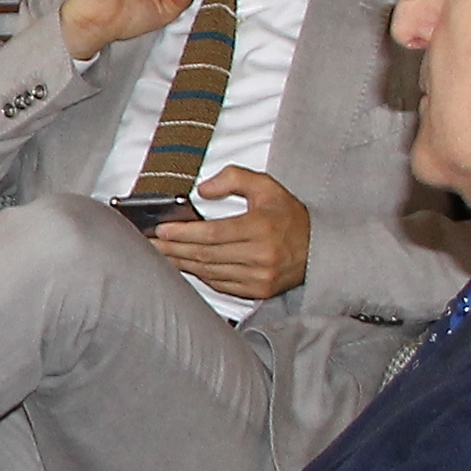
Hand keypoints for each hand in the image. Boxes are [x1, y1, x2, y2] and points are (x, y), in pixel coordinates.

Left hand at [150, 167, 310, 300]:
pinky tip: (184, 266)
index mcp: (262, 228)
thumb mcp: (266, 186)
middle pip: (206, 254)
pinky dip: (199, 274)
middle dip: (174, 249)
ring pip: (209, 271)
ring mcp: (259, 277)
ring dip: (181, 263)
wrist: (319, 248)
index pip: (213, 233)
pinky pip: (220, 284)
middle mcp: (261, 256)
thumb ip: (233, 178)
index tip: (162, 230)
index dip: (184, 233)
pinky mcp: (258, 291)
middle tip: (150, 244)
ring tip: (160, 255)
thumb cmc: (288, 216)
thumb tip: (201, 190)